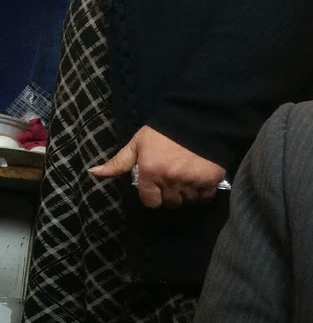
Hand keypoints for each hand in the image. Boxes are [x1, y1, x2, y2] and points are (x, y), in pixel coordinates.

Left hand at [90, 125, 226, 207]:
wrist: (196, 119)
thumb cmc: (162, 132)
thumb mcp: (137, 144)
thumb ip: (118, 163)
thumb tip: (93, 173)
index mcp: (150, 172)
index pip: (150, 202)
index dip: (153, 196)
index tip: (157, 186)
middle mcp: (170, 180)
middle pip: (170, 203)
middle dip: (170, 195)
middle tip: (173, 180)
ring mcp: (191, 181)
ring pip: (187, 201)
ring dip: (186, 193)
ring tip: (186, 178)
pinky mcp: (210, 180)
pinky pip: (205, 196)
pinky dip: (203, 191)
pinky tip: (199, 178)